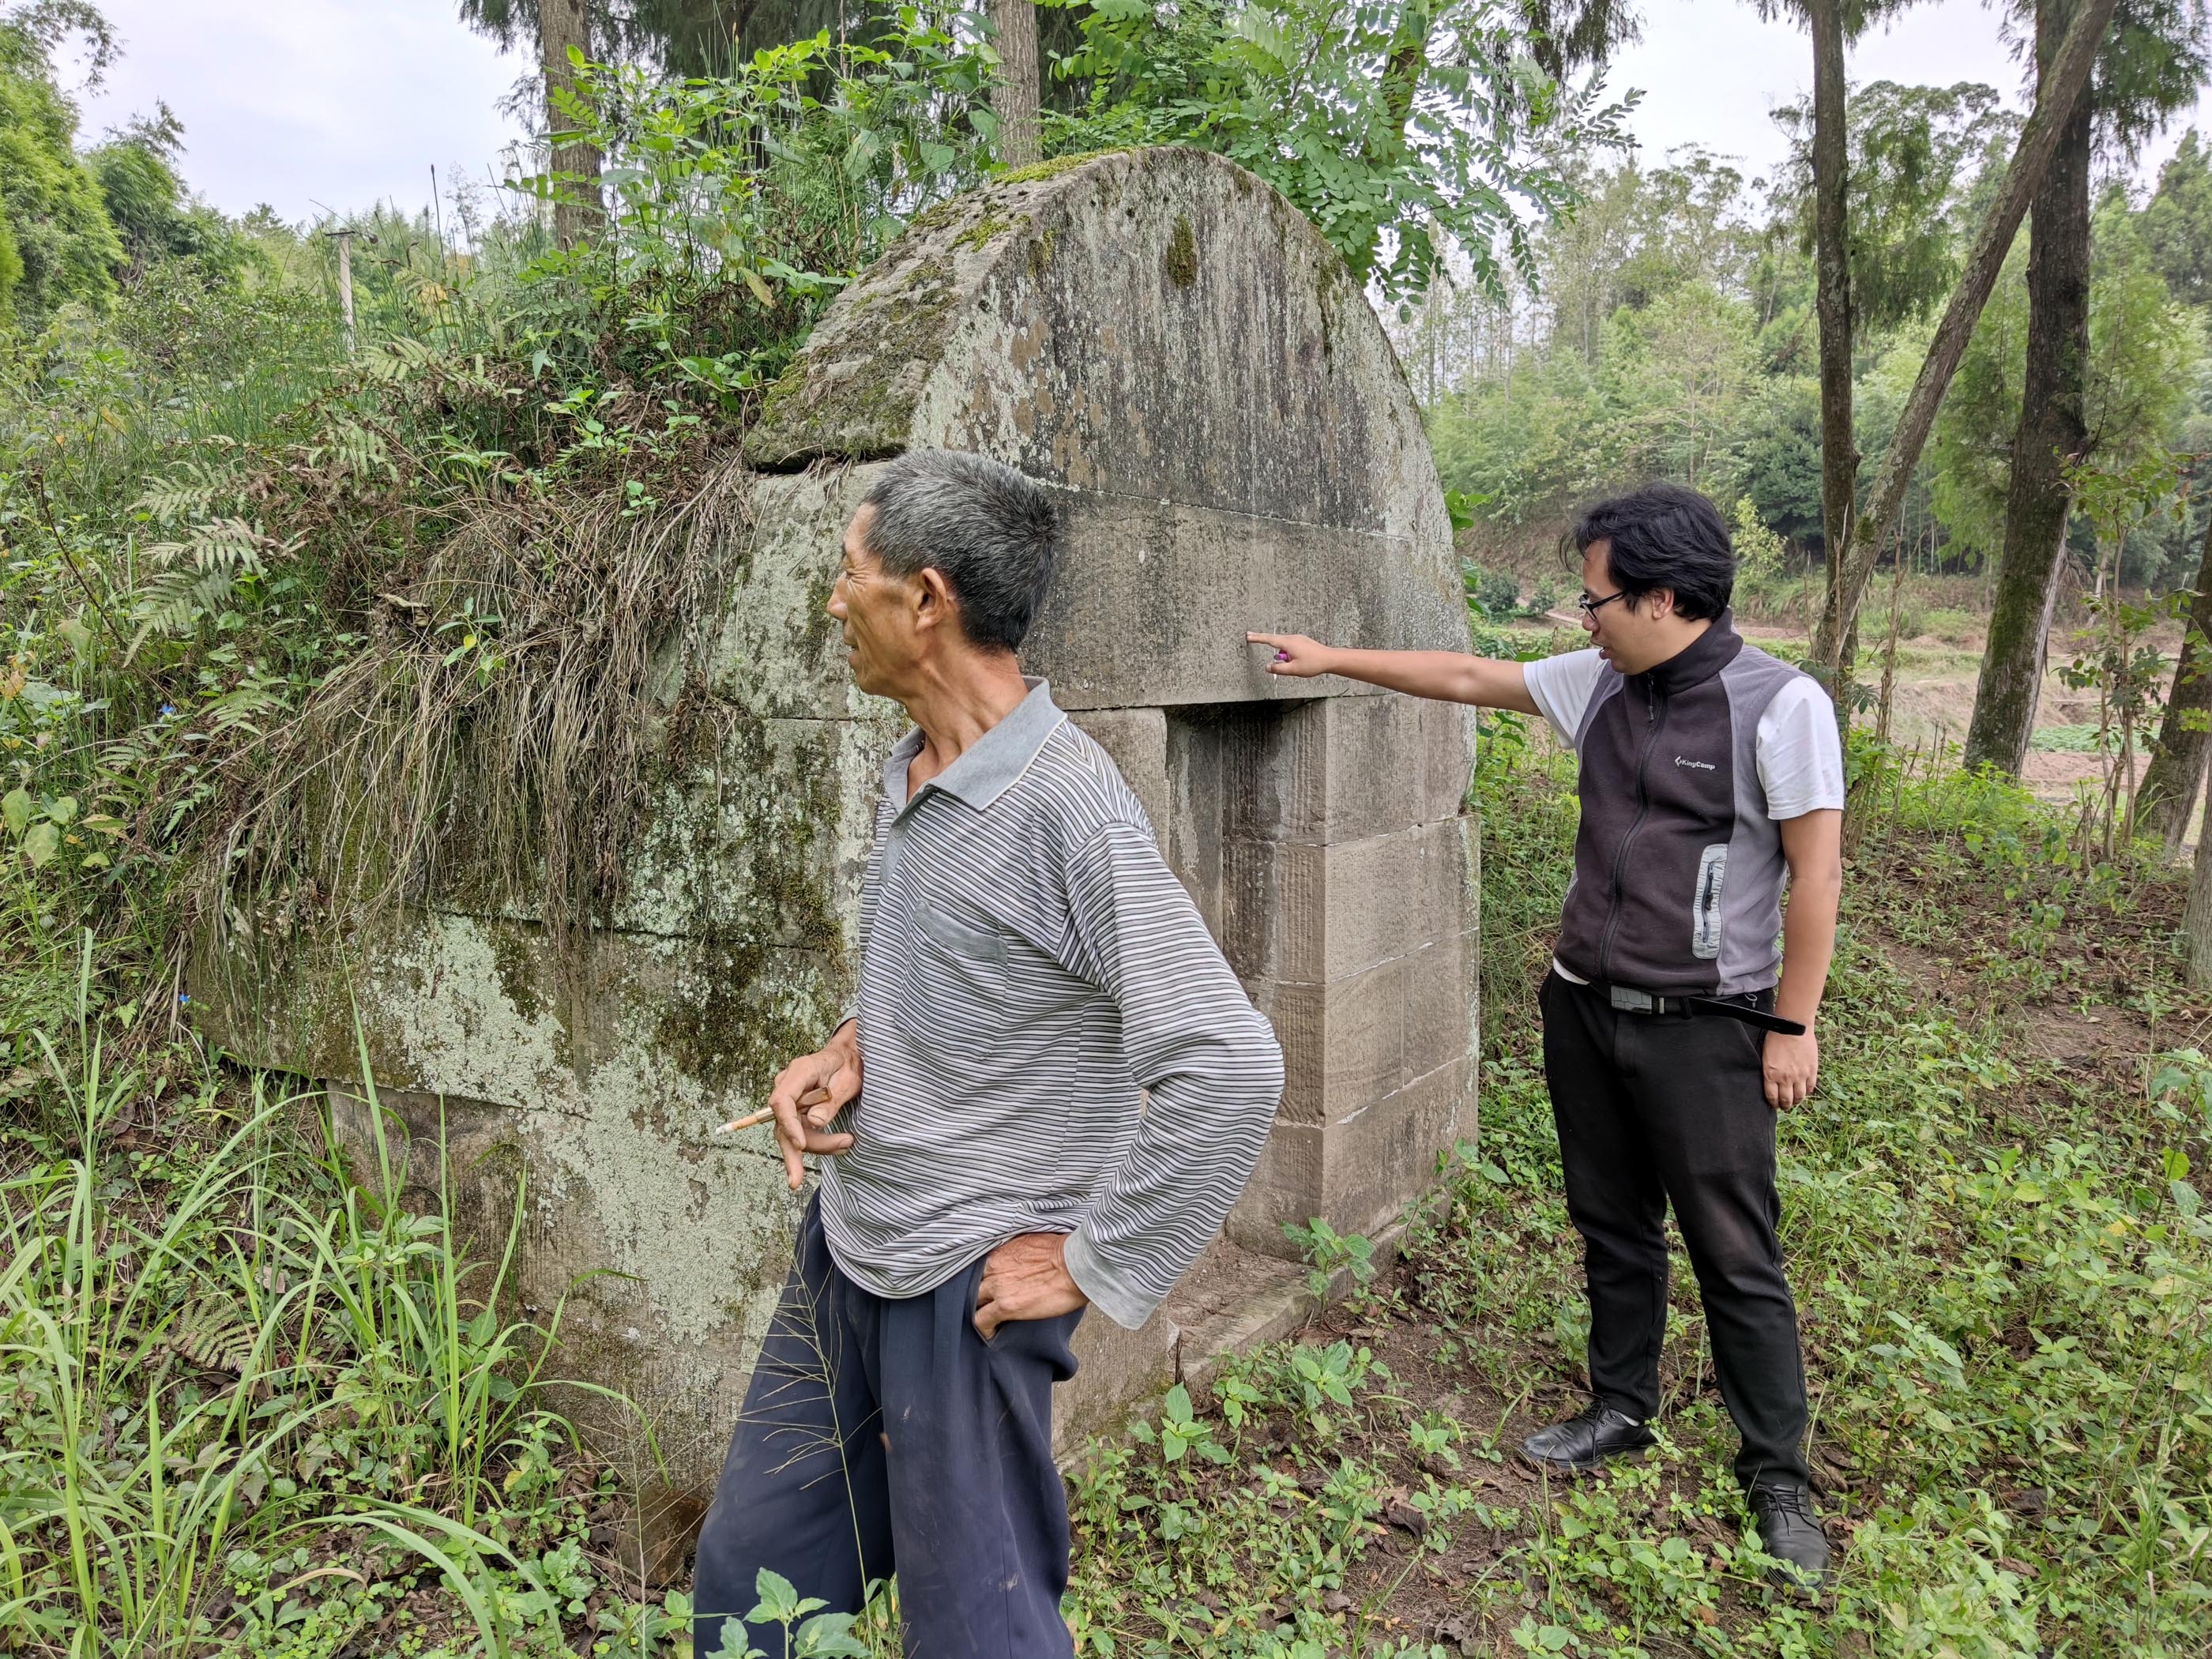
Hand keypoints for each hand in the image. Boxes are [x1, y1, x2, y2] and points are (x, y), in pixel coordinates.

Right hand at [767, 1024, 861, 1190]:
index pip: (782, 1101)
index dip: (789, 1125)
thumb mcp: (849, 1080)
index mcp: (800, 1071)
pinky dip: (818, 1143)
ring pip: (792, 1133)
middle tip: (796, 1181)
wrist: (849, 1057)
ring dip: (817, 1146)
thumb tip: (815, 1122)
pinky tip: (840, 1145)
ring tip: (846, 1145)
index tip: (800, 1144)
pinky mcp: (796, 1111)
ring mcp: (790, 1099)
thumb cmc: (849, 1064)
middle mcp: (788, 1085)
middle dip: (791, 1154)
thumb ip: (832, 1100)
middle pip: (782, 1124)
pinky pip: (801, 1132)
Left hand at [973, 1233, 1086, 1339]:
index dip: (985, 1278)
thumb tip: (1019, 1259)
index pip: (980, 1267)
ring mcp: (997, 1287)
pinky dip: (984, 1328)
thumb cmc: (1064, 1253)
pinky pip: (981, 1320)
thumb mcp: (1032, 1242)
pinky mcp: (1004, 1306)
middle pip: (974, 1283)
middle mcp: (993, 1266)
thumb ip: (1017, 1252)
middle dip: (979, 1292)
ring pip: (974, 1301)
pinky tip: (990, 1332)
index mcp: (1001, 1251)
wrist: (1076, 1265)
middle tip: (988, 1301)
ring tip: (989, 1318)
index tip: (990, 1284)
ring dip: (980, 1309)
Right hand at [1246, 632, 1332, 677]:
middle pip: (1274, 640)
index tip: (1248, 636)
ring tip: (1293, 665)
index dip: (1257, 638)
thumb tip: (1267, 667)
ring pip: (1283, 645)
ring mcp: (1298, 639)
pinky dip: (1287, 652)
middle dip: (1263, 640)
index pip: (1268, 639)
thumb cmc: (1314, 663)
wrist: (1330, 659)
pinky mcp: (1302, 642)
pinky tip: (1296, 661)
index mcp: (1289, 643)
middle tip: (1251, 637)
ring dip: (1281, 653)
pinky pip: (1290, 646)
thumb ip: (1279, 669)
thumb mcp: (1293, 670)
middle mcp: (1293, 638)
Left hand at [1762, 1029, 1817, 1109]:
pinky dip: (1807, 1091)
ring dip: (1797, 1101)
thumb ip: (1769, 1072)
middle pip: (1786, 1100)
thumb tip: (1771, 1083)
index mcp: (1771, 1075)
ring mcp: (1800, 1076)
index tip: (1774, 1104)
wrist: (1793, 1028)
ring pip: (1800, 1097)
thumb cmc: (1776, 1038)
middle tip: (1785, 1106)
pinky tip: (1804, 1090)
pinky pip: (1810, 1087)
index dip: (1773, 1103)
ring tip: (1795, 1100)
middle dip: (1785, 1105)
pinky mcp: (1811, 1071)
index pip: (1772, 1097)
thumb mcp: (1765, 1056)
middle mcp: (1786, 1078)